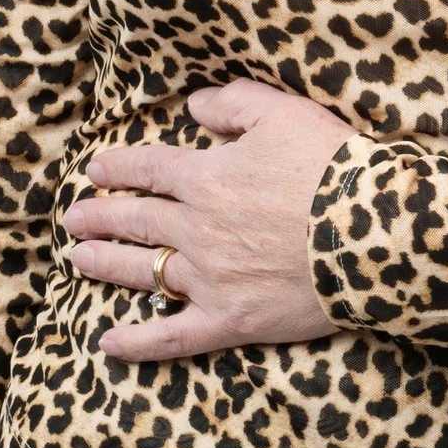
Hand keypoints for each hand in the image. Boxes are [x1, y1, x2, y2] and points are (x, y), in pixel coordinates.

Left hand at [67, 76, 354, 362]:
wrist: (373, 233)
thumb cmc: (332, 168)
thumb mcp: (284, 113)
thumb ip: (234, 103)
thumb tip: (195, 106)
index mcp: (207, 178)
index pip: (150, 169)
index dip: (119, 168)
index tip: (95, 171)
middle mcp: (198, 229)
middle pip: (138, 220)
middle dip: (101, 217)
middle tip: (74, 218)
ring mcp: (210, 278)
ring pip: (144, 270)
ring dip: (106, 264)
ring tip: (78, 260)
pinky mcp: (230, 320)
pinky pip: (173, 336)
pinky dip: (138, 342)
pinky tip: (106, 344)